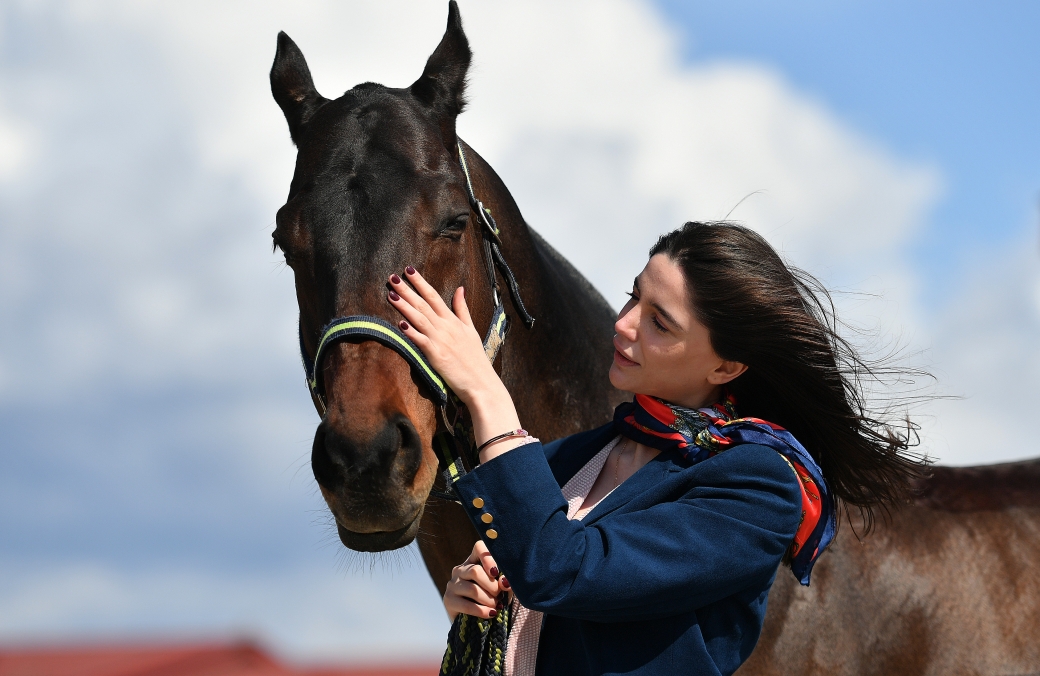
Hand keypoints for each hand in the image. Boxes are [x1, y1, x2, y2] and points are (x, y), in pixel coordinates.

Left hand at [387, 267, 499, 404]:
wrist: (481, 382)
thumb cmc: (475, 358)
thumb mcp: (471, 329)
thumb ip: (462, 309)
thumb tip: (460, 288)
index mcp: (453, 321)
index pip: (434, 296)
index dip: (421, 282)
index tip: (408, 270)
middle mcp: (446, 327)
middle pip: (424, 305)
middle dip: (407, 290)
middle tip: (392, 277)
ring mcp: (441, 341)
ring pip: (420, 319)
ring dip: (405, 307)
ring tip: (391, 294)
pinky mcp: (437, 355)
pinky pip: (421, 341)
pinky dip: (411, 332)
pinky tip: (400, 323)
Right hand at [443, 540, 510, 620]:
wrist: (476, 621)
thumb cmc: (492, 599)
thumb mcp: (501, 588)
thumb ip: (504, 582)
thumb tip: (504, 583)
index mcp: (473, 560)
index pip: (479, 547)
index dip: (488, 557)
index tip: (496, 573)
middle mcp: (460, 570)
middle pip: (475, 571)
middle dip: (491, 586)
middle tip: (499, 596)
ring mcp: (452, 584)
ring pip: (472, 589)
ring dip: (488, 600)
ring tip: (496, 606)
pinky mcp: (448, 600)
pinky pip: (466, 605)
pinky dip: (482, 611)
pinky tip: (491, 614)